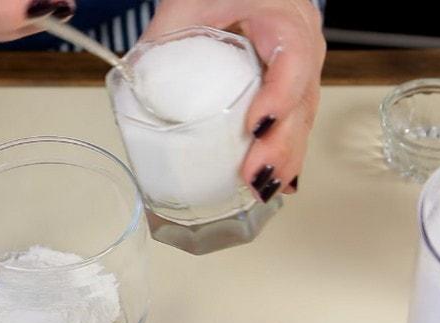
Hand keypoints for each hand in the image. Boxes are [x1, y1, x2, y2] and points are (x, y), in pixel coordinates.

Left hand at [143, 0, 325, 200]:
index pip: (293, 54)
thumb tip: (134, 85)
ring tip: (263, 187)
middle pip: (303, 95)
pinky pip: (296, 118)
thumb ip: (163, 39)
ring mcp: (300, 63)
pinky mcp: (291, 82)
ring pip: (304, 113)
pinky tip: (275, 180)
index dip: (280, 93)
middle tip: (256, 173)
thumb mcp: (185, 4)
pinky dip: (286, 149)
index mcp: (281, 13)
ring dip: (286, 155)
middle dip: (282, 142)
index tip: (256, 124)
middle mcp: (300, 39)